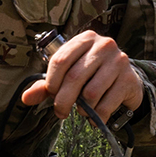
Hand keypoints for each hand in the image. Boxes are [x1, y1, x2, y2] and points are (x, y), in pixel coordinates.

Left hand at [22, 30, 143, 121]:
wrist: (126, 80)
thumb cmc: (92, 74)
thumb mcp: (68, 74)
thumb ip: (46, 85)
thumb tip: (26, 98)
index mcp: (85, 39)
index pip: (60, 60)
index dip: (51, 82)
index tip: (51, 94)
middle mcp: (104, 45)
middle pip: (74, 77)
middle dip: (63, 101)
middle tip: (60, 112)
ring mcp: (119, 61)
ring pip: (91, 93)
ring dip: (82, 108)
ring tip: (83, 110)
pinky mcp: (129, 79)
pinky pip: (106, 105)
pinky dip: (97, 116)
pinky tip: (96, 116)